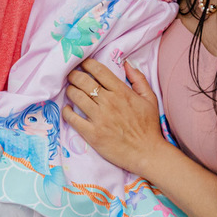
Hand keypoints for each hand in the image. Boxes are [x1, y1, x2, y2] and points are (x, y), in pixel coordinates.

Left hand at [63, 59, 167, 176]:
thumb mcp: (149, 99)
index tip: (83, 64)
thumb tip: (127, 64)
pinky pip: (72, 119)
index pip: (99, 71)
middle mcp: (108, 102)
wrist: (147, 153)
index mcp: (121, 92)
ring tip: (70, 90)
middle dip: (74, 75)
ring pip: (76, 96)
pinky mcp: (92, 133)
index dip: (87, 64)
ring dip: (70, 90)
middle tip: (72, 75)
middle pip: (83, 81)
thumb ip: (139, 79)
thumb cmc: (148, 126)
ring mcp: (99, 118)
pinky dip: (67, 111)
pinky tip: (67, 109)